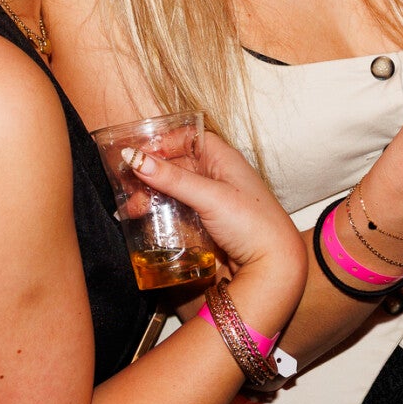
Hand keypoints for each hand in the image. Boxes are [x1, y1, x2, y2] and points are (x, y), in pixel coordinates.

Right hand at [126, 134, 306, 300]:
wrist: (274, 266)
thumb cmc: (253, 224)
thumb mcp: (211, 196)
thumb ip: (173, 179)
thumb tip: (136, 158)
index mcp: (224, 159)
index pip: (188, 138)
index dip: (163, 142)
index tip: (138, 154)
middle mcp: (218, 176)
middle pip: (177, 165)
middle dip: (150, 174)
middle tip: (128, 190)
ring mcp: (212, 201)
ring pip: (175, 190)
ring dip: (152, 196)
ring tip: (133, 211)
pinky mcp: (207, 224)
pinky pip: (179, 212)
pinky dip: (161, 213)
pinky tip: (146, 222)